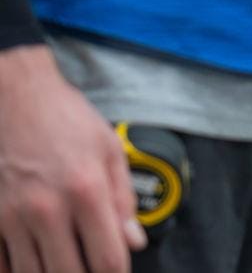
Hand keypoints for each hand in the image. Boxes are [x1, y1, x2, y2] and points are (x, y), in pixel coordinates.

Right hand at [0, 45, 144, 272]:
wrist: (18, 100)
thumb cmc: (68, 121)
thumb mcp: (110, 150)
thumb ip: (124, 200)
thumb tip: (134, 241)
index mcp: (87, 191)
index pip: (107, 258)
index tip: (117, 271)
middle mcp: (48, 209)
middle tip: (92, 267)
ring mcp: (14, 217)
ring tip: (67, 263)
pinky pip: (2, 264)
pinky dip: (18, 269)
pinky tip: (35, 261)